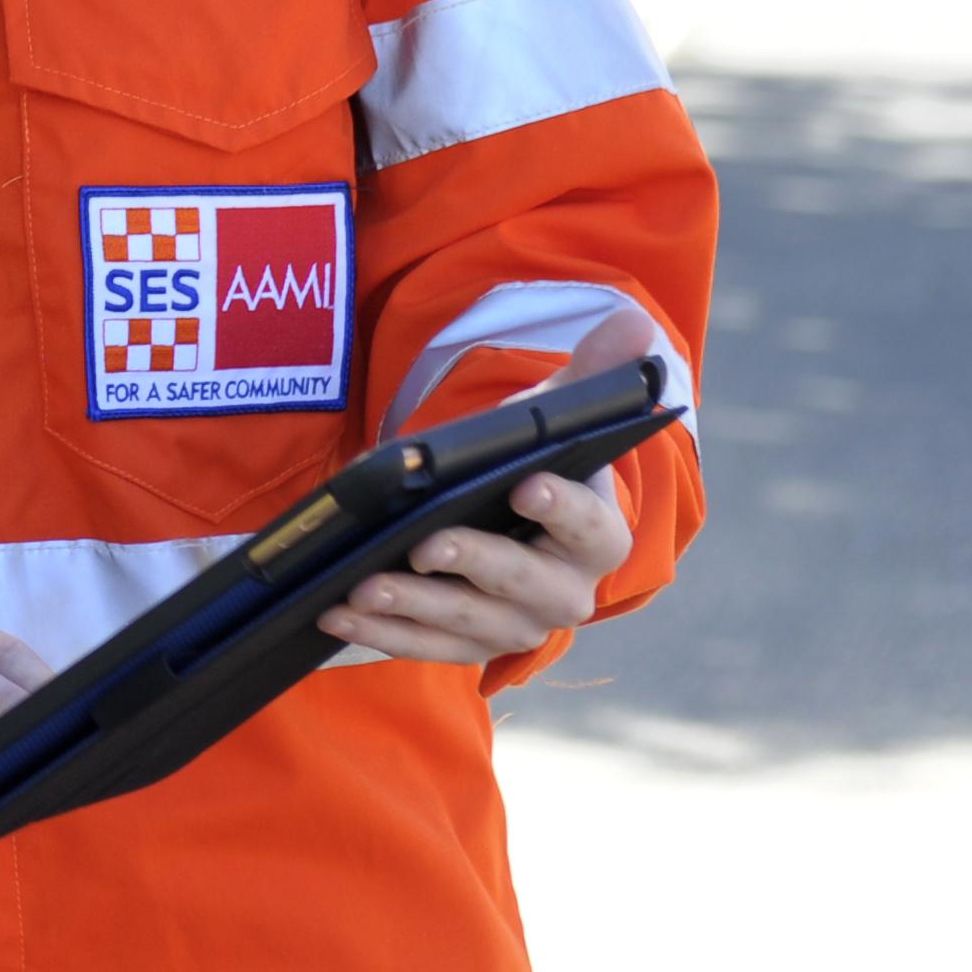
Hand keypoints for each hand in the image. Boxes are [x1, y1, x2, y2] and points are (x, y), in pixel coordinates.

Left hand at [320, 315, 658, 663]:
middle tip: (424, 544)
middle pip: (525, 585)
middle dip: (474, 564)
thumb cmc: (531, 463)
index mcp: (597, 535)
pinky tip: (336, 611)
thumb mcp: (556, 416)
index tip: (525, 487)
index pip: (592, 528)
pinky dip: (381, 634)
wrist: (502, 516)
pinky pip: (424, 647)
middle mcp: (565, 591)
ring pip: (469, 625)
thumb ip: (593, 374)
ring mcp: (516, 626)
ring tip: (361, 585)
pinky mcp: (468, 646)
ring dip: (413, 608)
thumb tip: (634, 323)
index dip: (563, 510)